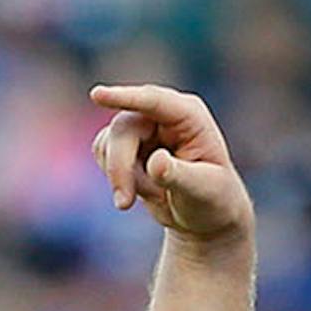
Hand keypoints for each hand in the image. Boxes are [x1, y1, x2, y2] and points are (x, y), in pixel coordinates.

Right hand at [88, 83, 252, 246]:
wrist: (204, 215)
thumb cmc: (213, 199)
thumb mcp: (203, 191)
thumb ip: (179, 175)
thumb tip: (156, 162)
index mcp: (189, 116)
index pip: (154, 101)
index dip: (125, 98)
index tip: (97, 95)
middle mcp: (162, 114)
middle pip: (123, 129)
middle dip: (120, 168)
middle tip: (124, 204)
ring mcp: (141, 125)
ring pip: (107, 143)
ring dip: (122, 177)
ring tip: (156, 196)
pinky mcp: (124, 141)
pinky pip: (102, 154)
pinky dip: (117, 178)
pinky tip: (143, 190)